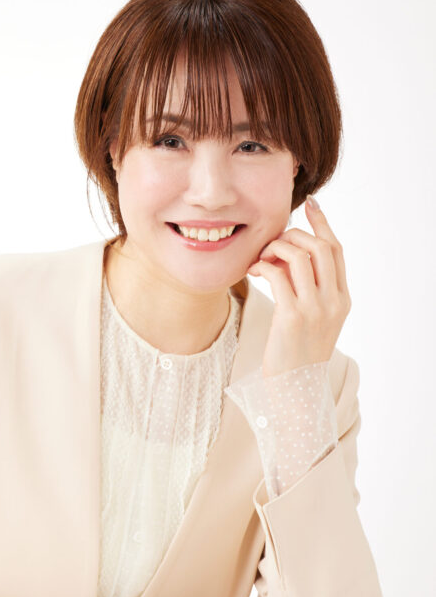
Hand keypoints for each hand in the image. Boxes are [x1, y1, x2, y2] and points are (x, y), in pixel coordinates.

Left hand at [246, 197, 351, 377]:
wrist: (295, 390)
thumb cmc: (296, 354)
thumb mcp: (312, 319)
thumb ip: (308, 289)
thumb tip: (289, 255)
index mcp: (342, 300)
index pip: (336, 251)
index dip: (322, 224)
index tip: (310, 206)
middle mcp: (333, 302)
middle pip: (321, 247)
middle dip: (295, 235)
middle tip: (274, 241)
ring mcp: (314, 309)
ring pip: (301, 256)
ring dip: (277, 248)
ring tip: (262, 257)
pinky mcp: (291, 317)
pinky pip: (278, 275)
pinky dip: (264, 265)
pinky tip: (254, 270)